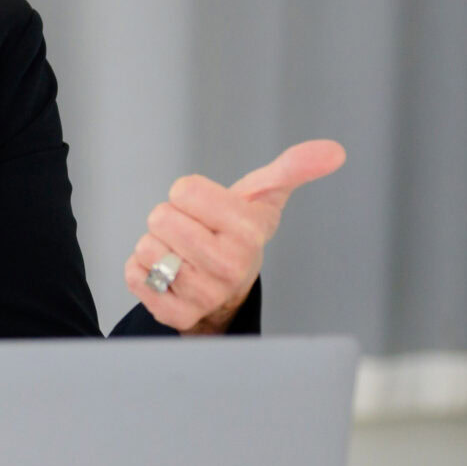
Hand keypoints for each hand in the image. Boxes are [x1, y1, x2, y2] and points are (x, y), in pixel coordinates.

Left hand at [124, 139, 345, 332]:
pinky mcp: (174, 315)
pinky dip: (141, 271)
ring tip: (182, 254)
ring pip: (145, 247)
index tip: (206, 209)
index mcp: (249, 231)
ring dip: (156, 246)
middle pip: (160, 217)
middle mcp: (229, 266)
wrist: (230, 290)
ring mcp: (202, 295)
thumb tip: (334, 150)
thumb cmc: (241, 233)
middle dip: (170, 219)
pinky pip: (132, 275)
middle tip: (193, 232)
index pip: (183, 189)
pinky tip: (168, 275)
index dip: (188, 194)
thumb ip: (293, 168)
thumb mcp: (264, 197)